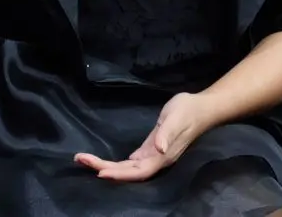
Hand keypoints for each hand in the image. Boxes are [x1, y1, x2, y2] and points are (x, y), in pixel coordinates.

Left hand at [74, 92, 214, 181]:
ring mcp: (154, 155)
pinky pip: (132, 162)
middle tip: (80, 159)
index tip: (98, 172)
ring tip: (85, 160)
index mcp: (161, 157)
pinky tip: (106, 163)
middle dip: (103, 168)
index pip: (137, 172)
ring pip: (127, 168)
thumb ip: (166, 134)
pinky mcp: (152, 148)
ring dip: (107, 166)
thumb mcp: (175, 118)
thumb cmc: (187, 111)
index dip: (118, 174)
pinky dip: (117, 164)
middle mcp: (156, 160)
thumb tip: (159, 150)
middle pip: (127, 172)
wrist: (201, 107)